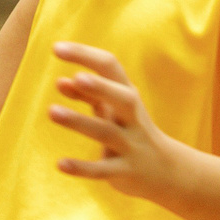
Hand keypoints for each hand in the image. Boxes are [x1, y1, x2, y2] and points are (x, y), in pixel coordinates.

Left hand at [48, 43, 178, 199]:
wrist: (167, 171)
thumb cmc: (132, 132)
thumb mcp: (114, 110)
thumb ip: (89, 95)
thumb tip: (60, 82)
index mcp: (128, 96)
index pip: (110, 67)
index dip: (85, 55)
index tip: (56, 48)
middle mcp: (132, 118)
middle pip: (121, 98)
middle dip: (101, 87)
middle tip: (77, 77)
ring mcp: (130, 145)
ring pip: (106, 132)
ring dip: (79, 121)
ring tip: (51, 111)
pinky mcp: (124, 171)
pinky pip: (102, 170)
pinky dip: (82, 167)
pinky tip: (60, 164)